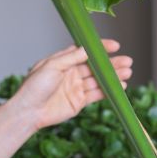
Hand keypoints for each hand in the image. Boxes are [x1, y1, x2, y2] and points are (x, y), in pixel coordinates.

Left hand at [12, 40, 132, 130]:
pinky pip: (97, 94)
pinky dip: (109, 90)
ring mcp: (76, 87)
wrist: (28, 111)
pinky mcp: (79, 101)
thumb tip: (88, 49)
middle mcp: (72, 72)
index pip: (86, 51)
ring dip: (114, 76)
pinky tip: (120, 86)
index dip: (101, 48)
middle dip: (112, 64)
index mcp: (64, 61)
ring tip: (128, 72)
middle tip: (128, 61)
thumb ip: (72, 57)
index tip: (115, 46)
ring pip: (99, 80)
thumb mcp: (52, 66)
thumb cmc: (34, 86)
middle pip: (96, 66)